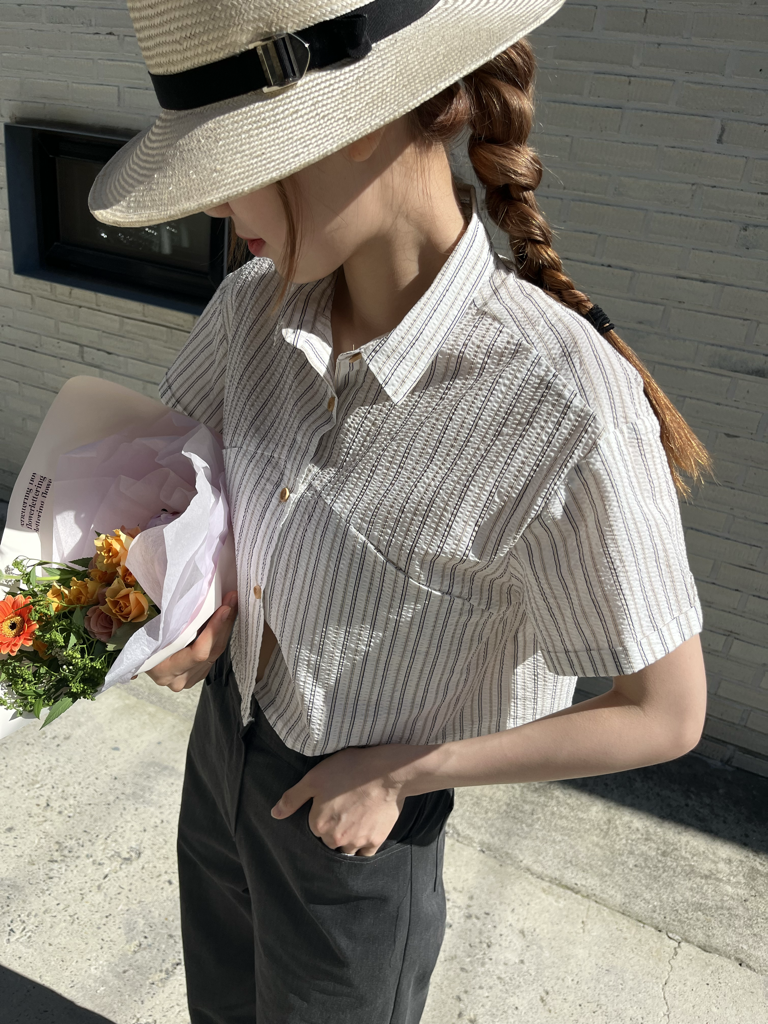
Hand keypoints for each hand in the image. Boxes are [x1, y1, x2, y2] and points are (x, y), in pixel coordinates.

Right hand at [140, 590, 237, 691]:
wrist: (133, 650)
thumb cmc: (135, 633)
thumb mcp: (143, 625)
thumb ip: (164, 619)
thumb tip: (188, 594)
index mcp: (162, 669)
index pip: (197, 653)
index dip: (213, 630)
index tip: (224, 607)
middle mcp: (177, 679)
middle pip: (211, 652)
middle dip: (224, 623)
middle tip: (232, 599)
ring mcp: (188, 679)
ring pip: (216, 652)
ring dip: (225, 627)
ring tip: (231, 603)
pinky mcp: (197, 673)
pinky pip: (214, 653)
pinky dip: (220, 634)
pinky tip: (224, 617)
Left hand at [271, 743, 426, 856]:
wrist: (386, 772)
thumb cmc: (349, 770)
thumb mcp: (314, 778)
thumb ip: (292, 798)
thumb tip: (274, 814)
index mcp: (318, 825)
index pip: (314, 828)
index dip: (321, 815)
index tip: (330, 802)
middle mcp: (335, 839)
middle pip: (329, 841)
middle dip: (333, 831)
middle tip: (343, 809)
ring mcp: (356, 842)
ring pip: (346, 850)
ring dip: (347, 840)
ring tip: (354, 820)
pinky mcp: (375, 841)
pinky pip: (365, 854)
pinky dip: (363, 846)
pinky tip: (365, 832)